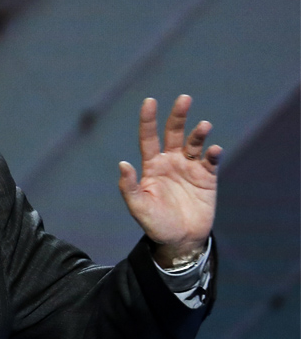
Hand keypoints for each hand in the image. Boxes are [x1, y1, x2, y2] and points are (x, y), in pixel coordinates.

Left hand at [118, 95, 221, 267]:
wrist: (180, 240)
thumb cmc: (155, 224)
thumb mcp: (138, 207)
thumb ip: (130, 186)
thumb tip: (123, 164)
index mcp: (152, 166)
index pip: (149, 137)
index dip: (148, 119)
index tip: (150, 101)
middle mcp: (171, 162)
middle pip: (174, 133)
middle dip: (178, 115)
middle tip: (184, 99)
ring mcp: (190, 168)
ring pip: (194, 143)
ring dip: (199, 133)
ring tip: (204, 126)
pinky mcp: (207, 177)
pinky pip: (211, 161)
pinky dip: (214, 154)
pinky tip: (215, 150)